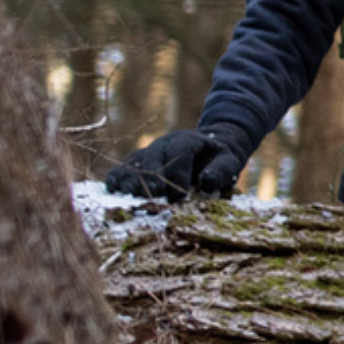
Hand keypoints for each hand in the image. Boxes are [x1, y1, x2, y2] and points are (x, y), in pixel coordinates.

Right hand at [104, 125, 245, 201]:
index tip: (180, 197)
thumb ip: (220, 172)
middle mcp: (164, 143)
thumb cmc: (218, 161)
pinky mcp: (137, 163)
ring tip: (134, 201)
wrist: (207, 152)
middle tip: (153, 202)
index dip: (177, 175)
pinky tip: (115, 194)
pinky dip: (116, 180)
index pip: (179, 153)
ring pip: (134, 163)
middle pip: (152, 157)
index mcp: (187, 140)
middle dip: (152, 181)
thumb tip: (204, 181)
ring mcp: (148, 151)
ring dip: (132, 183)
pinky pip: (121, 168)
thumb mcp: (228, 163)